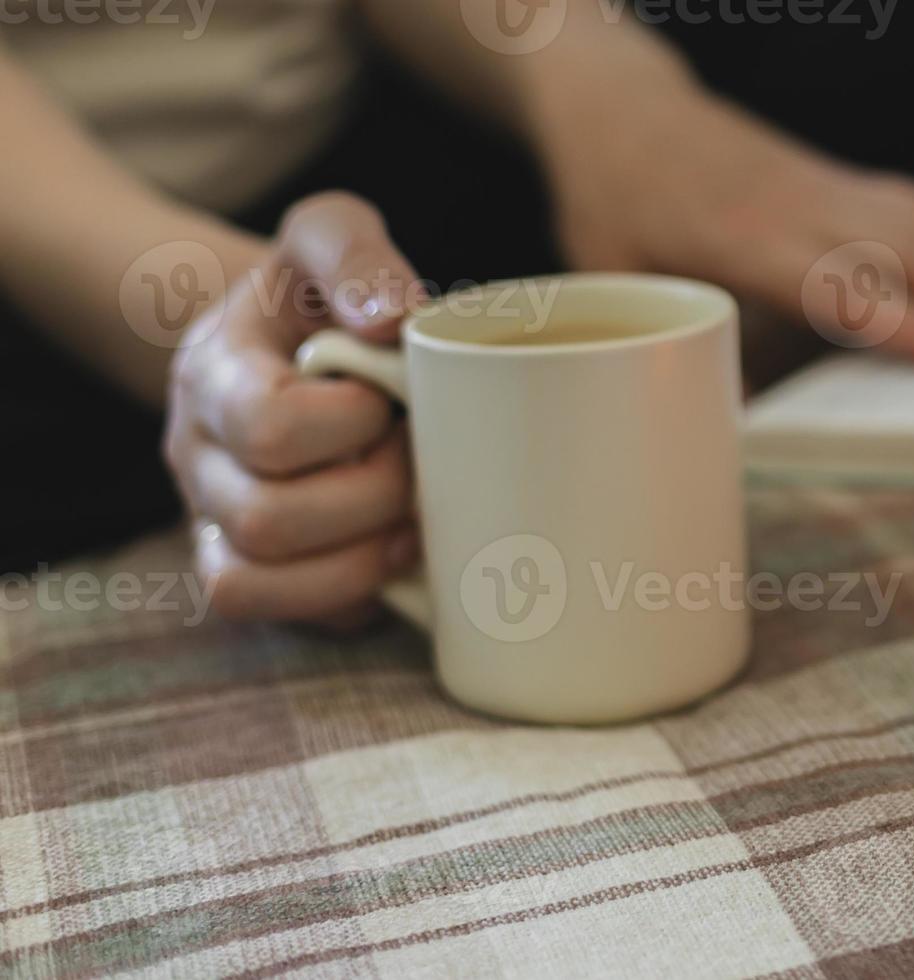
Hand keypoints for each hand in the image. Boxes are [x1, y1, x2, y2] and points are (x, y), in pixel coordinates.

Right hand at [163, 193, 421, 623]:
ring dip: (357, 558)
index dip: (353, 425)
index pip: (271, 425)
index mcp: (215, 372)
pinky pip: (264, 610)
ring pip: (254, 578)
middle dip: (371, 497)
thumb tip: (392, 318)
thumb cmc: (317, 293)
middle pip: (266, 517)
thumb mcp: (330, 237)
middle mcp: (197, 453)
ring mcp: (211, 515)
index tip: (395, 399)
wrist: (283, 337)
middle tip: (421, 461)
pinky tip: (391, 556)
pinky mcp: (244, 565)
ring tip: (414, 517)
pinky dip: (337, 594)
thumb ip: (353, 253)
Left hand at [538, 89, 913, 363]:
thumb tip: (714, 423)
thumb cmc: (612, 208)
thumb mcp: (614, 280)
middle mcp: (808, 213)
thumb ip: (670, 345)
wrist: (623, 115)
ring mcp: (835, 191)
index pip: (842, 289)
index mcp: (748, 244)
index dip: (909, 327)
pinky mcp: (845, 180)